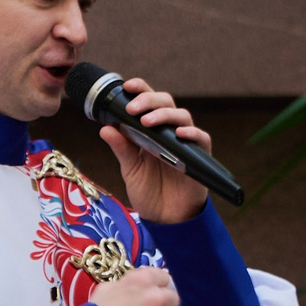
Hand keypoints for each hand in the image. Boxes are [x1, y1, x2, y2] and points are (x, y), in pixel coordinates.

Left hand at [98, 75, 209, 224]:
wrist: (166, 219)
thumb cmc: (149, 191)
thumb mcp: (130, 169)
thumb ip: (121, 148)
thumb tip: (104, 127)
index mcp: (150, 130)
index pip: (148, 103)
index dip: (140, 90)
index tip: (126, 86)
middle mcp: (168, 132)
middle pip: (165, 103)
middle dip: (149, 100)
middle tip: (132, 108)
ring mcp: (184, 142)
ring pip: (182, 115)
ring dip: (164, 114)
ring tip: (147, 121)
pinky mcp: (198, 156)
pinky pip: (201, 138)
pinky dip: (191, 132)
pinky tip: (179, 133)